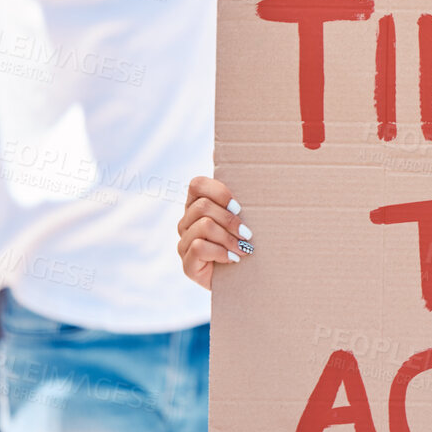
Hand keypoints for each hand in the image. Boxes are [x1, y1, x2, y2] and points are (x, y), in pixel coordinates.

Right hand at [177, 174, 253, 289]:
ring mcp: (183, 244)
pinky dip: (221, 252)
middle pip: (202, 206)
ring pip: (203, 226)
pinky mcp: (187, 265)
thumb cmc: (245, 243)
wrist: (245, 282)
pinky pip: (199, 247)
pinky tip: (233, 259)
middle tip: (248, 233)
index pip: (197, 184)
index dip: (219, 192)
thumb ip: (238, 193)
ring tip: (244, 248)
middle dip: (230, 220)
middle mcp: (186, 223)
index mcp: (197, 206)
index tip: (240, 207)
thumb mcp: (244, 218)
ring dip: (229, 238)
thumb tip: (224, 149)